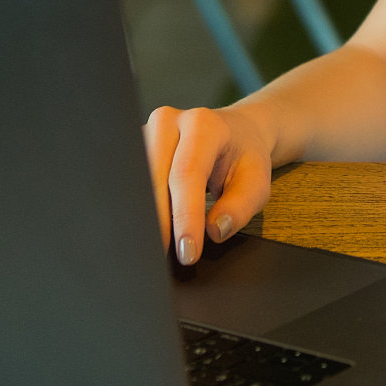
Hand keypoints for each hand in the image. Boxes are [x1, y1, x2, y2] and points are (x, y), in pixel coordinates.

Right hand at [144, 102, 274, 264]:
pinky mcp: (133, 147)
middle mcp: (168, 122)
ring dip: (141, 219)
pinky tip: (141, 234)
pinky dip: (134, 211)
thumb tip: (214, 230)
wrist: (235, 132)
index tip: (187, 253)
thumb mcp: (257, 180)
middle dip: (157, 224)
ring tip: (150, 252)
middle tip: (162, 263)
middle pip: (152, 178)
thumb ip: (241, 205)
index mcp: (202, 124)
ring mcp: (145, 132)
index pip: (186, 174)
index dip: (184, 217)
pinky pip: (127, 183)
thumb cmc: (244, 157)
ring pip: (134, 182)